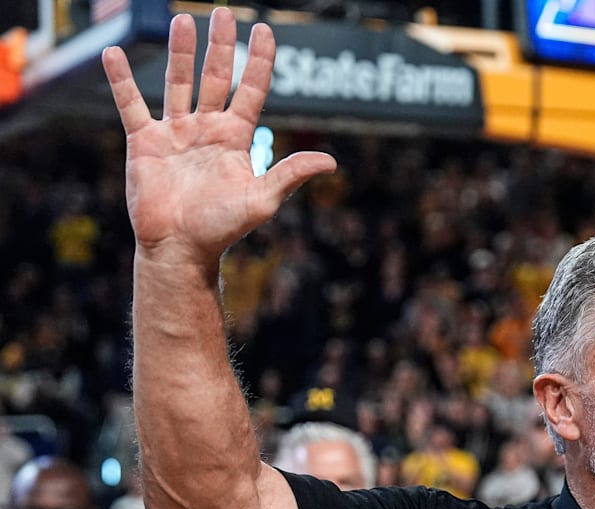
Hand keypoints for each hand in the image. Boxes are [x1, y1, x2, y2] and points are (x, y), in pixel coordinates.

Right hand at [101, 8, 335, 266]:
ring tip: (182, 19)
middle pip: (216, 77)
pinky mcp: (144, 142)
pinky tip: (114, 53)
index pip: (252, 90)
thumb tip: (330, 162)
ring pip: (178, 82)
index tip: (265, 30)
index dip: (259, 61)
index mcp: (236, 138)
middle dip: (220, 46)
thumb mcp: (262, 200)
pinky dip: (121, 80)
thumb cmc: (222, 228)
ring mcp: (175, 132)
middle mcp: (207, 128)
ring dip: (180, 52)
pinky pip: (131, 104)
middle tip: (223, 13)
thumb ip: (291, 174)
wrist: (180, 248)